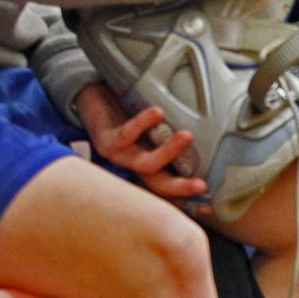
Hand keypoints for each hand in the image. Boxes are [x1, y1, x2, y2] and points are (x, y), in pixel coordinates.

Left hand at [72, 82, 206, 204]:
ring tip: (187, 136)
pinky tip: (158, 113)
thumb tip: (208, 124)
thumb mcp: (154, 122)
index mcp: (148, 164)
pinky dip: (143, 123)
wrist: (89, 97)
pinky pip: (127, 134)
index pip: (169, 186)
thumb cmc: (126, 108)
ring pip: (146, 163)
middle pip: (159, 185)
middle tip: (202, 185)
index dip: (188, 196)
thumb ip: (173, 129)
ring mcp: (120, 155)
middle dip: (180, 189)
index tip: (209, 201)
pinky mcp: (106, 140)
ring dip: (168, 152)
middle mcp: (134, 165)